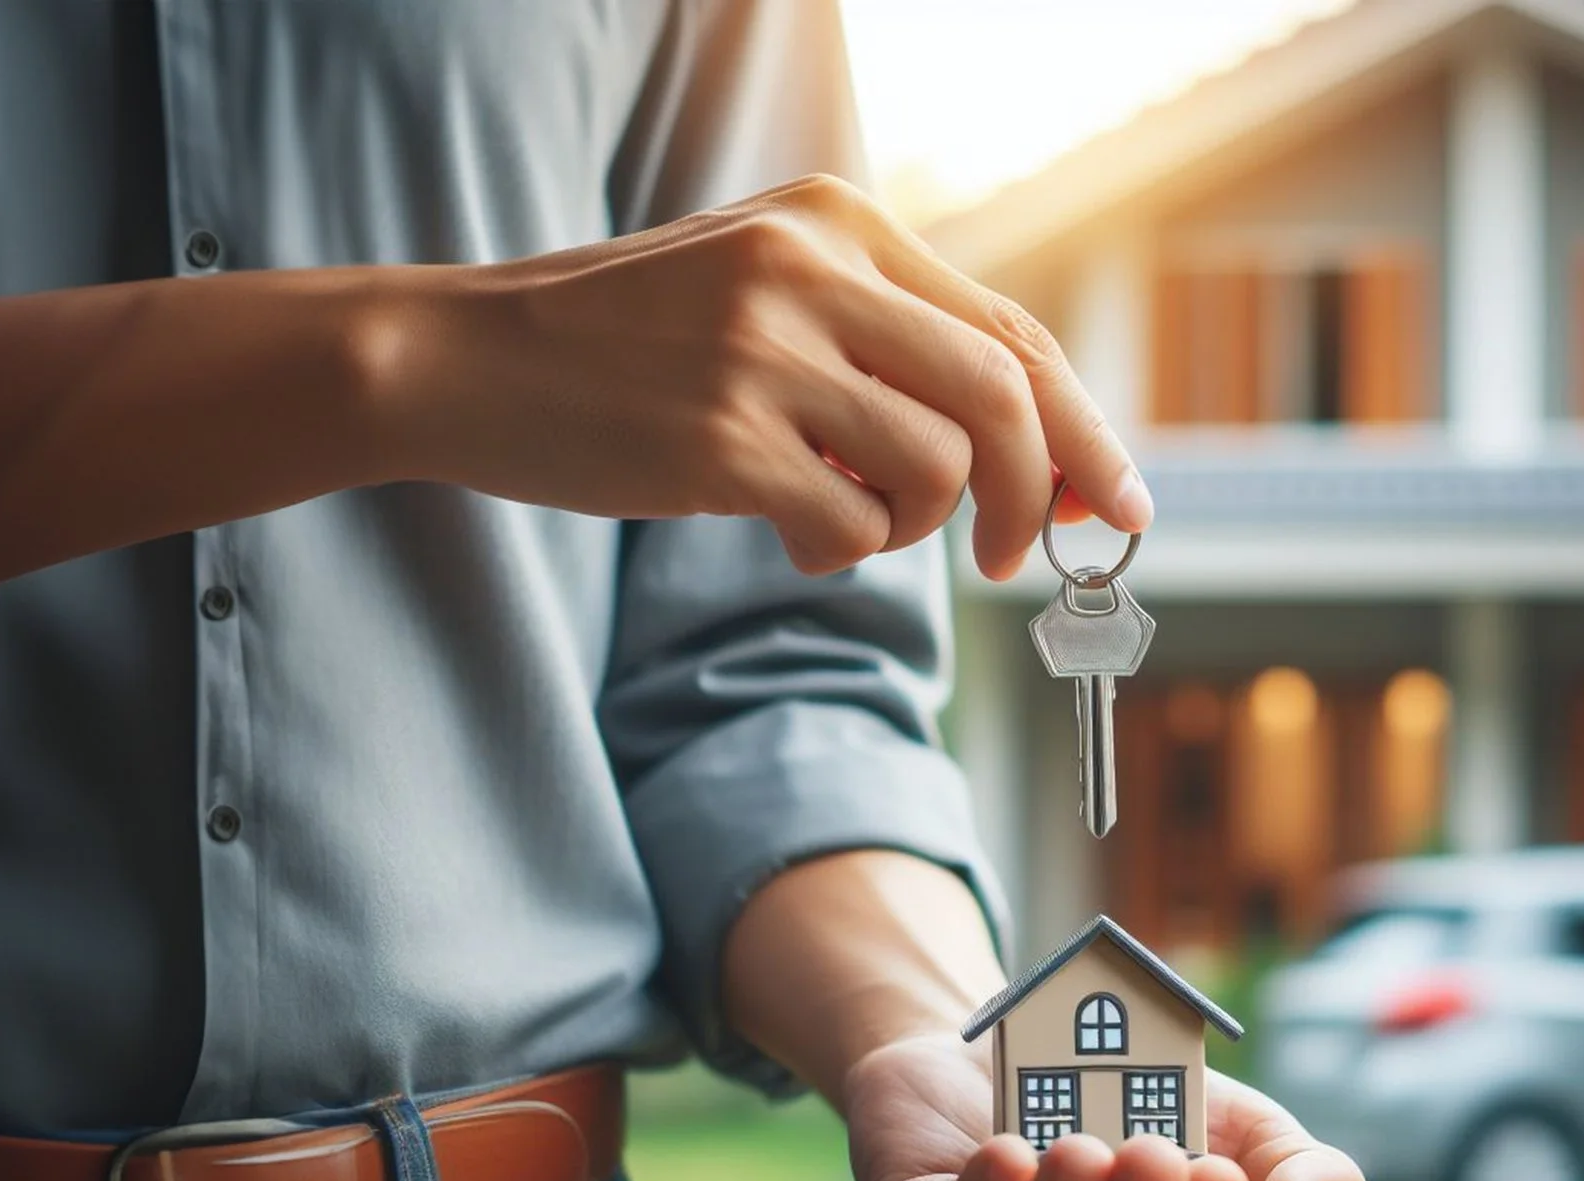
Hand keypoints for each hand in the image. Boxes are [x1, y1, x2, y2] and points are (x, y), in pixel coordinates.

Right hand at [391, 173, 1145, 578]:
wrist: (464, 358)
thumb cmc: (629, 344)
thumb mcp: (767, 291)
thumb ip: (886, 340)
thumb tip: (1031, 452)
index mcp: (840, 221)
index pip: (1013, 331)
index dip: (1084, 429)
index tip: (1119, 503)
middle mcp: (813, 269)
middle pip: (1004, 397)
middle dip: (1033, 495)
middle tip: (1008, 556)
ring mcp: (765, 350)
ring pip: (936, 467)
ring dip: (911, 526)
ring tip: (843, 515)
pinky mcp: (720, 436)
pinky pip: (848, 525)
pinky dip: (840, 550)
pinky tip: (786, 528)